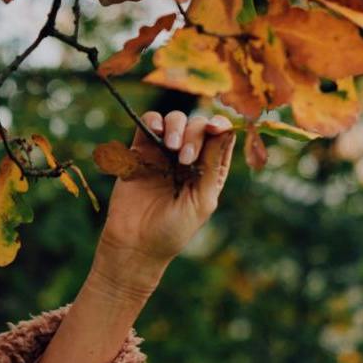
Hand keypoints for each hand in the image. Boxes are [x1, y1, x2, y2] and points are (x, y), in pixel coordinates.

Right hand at [94, 109, 236, 286]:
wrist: (136, 243)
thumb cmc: (174, 229)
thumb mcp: (202, 200)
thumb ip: (212, 166)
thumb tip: (226, 131)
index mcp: (211, 170)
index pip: (221, 138)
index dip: (221, 125)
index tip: (214, 127)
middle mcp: (190, 158)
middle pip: (199, 126)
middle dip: (195, 134)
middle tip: (185, 158)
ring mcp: (164, 153)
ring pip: (176, 120)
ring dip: (176, 126)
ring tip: (171, 148)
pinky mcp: (140, 152)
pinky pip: (148, 124)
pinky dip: (153, 120)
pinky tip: (155, 130)